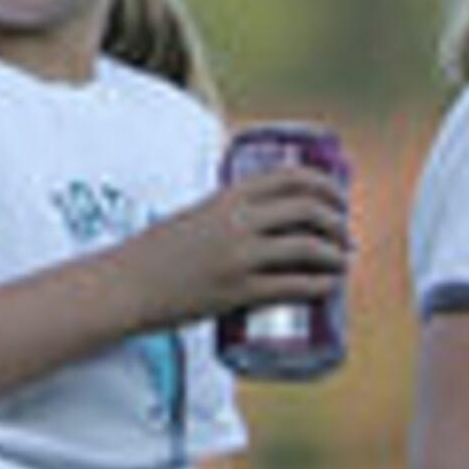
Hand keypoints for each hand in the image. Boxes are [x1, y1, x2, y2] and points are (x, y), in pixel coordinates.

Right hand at [135, 162, 349, 324]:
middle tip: (344, 236)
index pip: (290, 176)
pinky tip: (328, 287)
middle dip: (337, 222)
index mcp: (227, 197)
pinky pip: (293, 286)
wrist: (124, 285)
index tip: (338, 198)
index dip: (325, 185)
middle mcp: (237, 221)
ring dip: (336, 255)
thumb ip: (228, 213)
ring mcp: (239, 257)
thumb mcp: (195, 216)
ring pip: (308, 248)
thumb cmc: (156, 253)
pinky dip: (320, 285)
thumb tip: (265, 221)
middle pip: (308, 209)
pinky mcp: (238, 292)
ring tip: (341, 262)